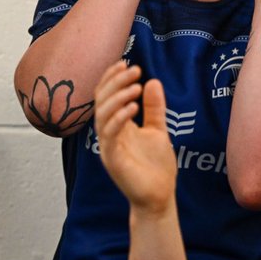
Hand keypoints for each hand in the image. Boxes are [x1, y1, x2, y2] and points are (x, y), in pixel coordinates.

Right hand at [94, 61, 177, 213]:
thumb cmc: (155, 166)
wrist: (159, 196)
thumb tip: (152, 81)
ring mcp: (108, 147)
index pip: (106, 96)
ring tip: (136, 85)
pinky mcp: (112, 159)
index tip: (127, 63)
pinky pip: (109, 134)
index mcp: (117, 125)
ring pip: (102, 115)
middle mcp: (109, 134)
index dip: (112, 78)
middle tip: (134, 70)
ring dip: (118, 97)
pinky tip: (134, 107)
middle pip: (101, 101)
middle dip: (115, 82)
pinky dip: (119, 118)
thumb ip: (154, 108)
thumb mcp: (157, 130)